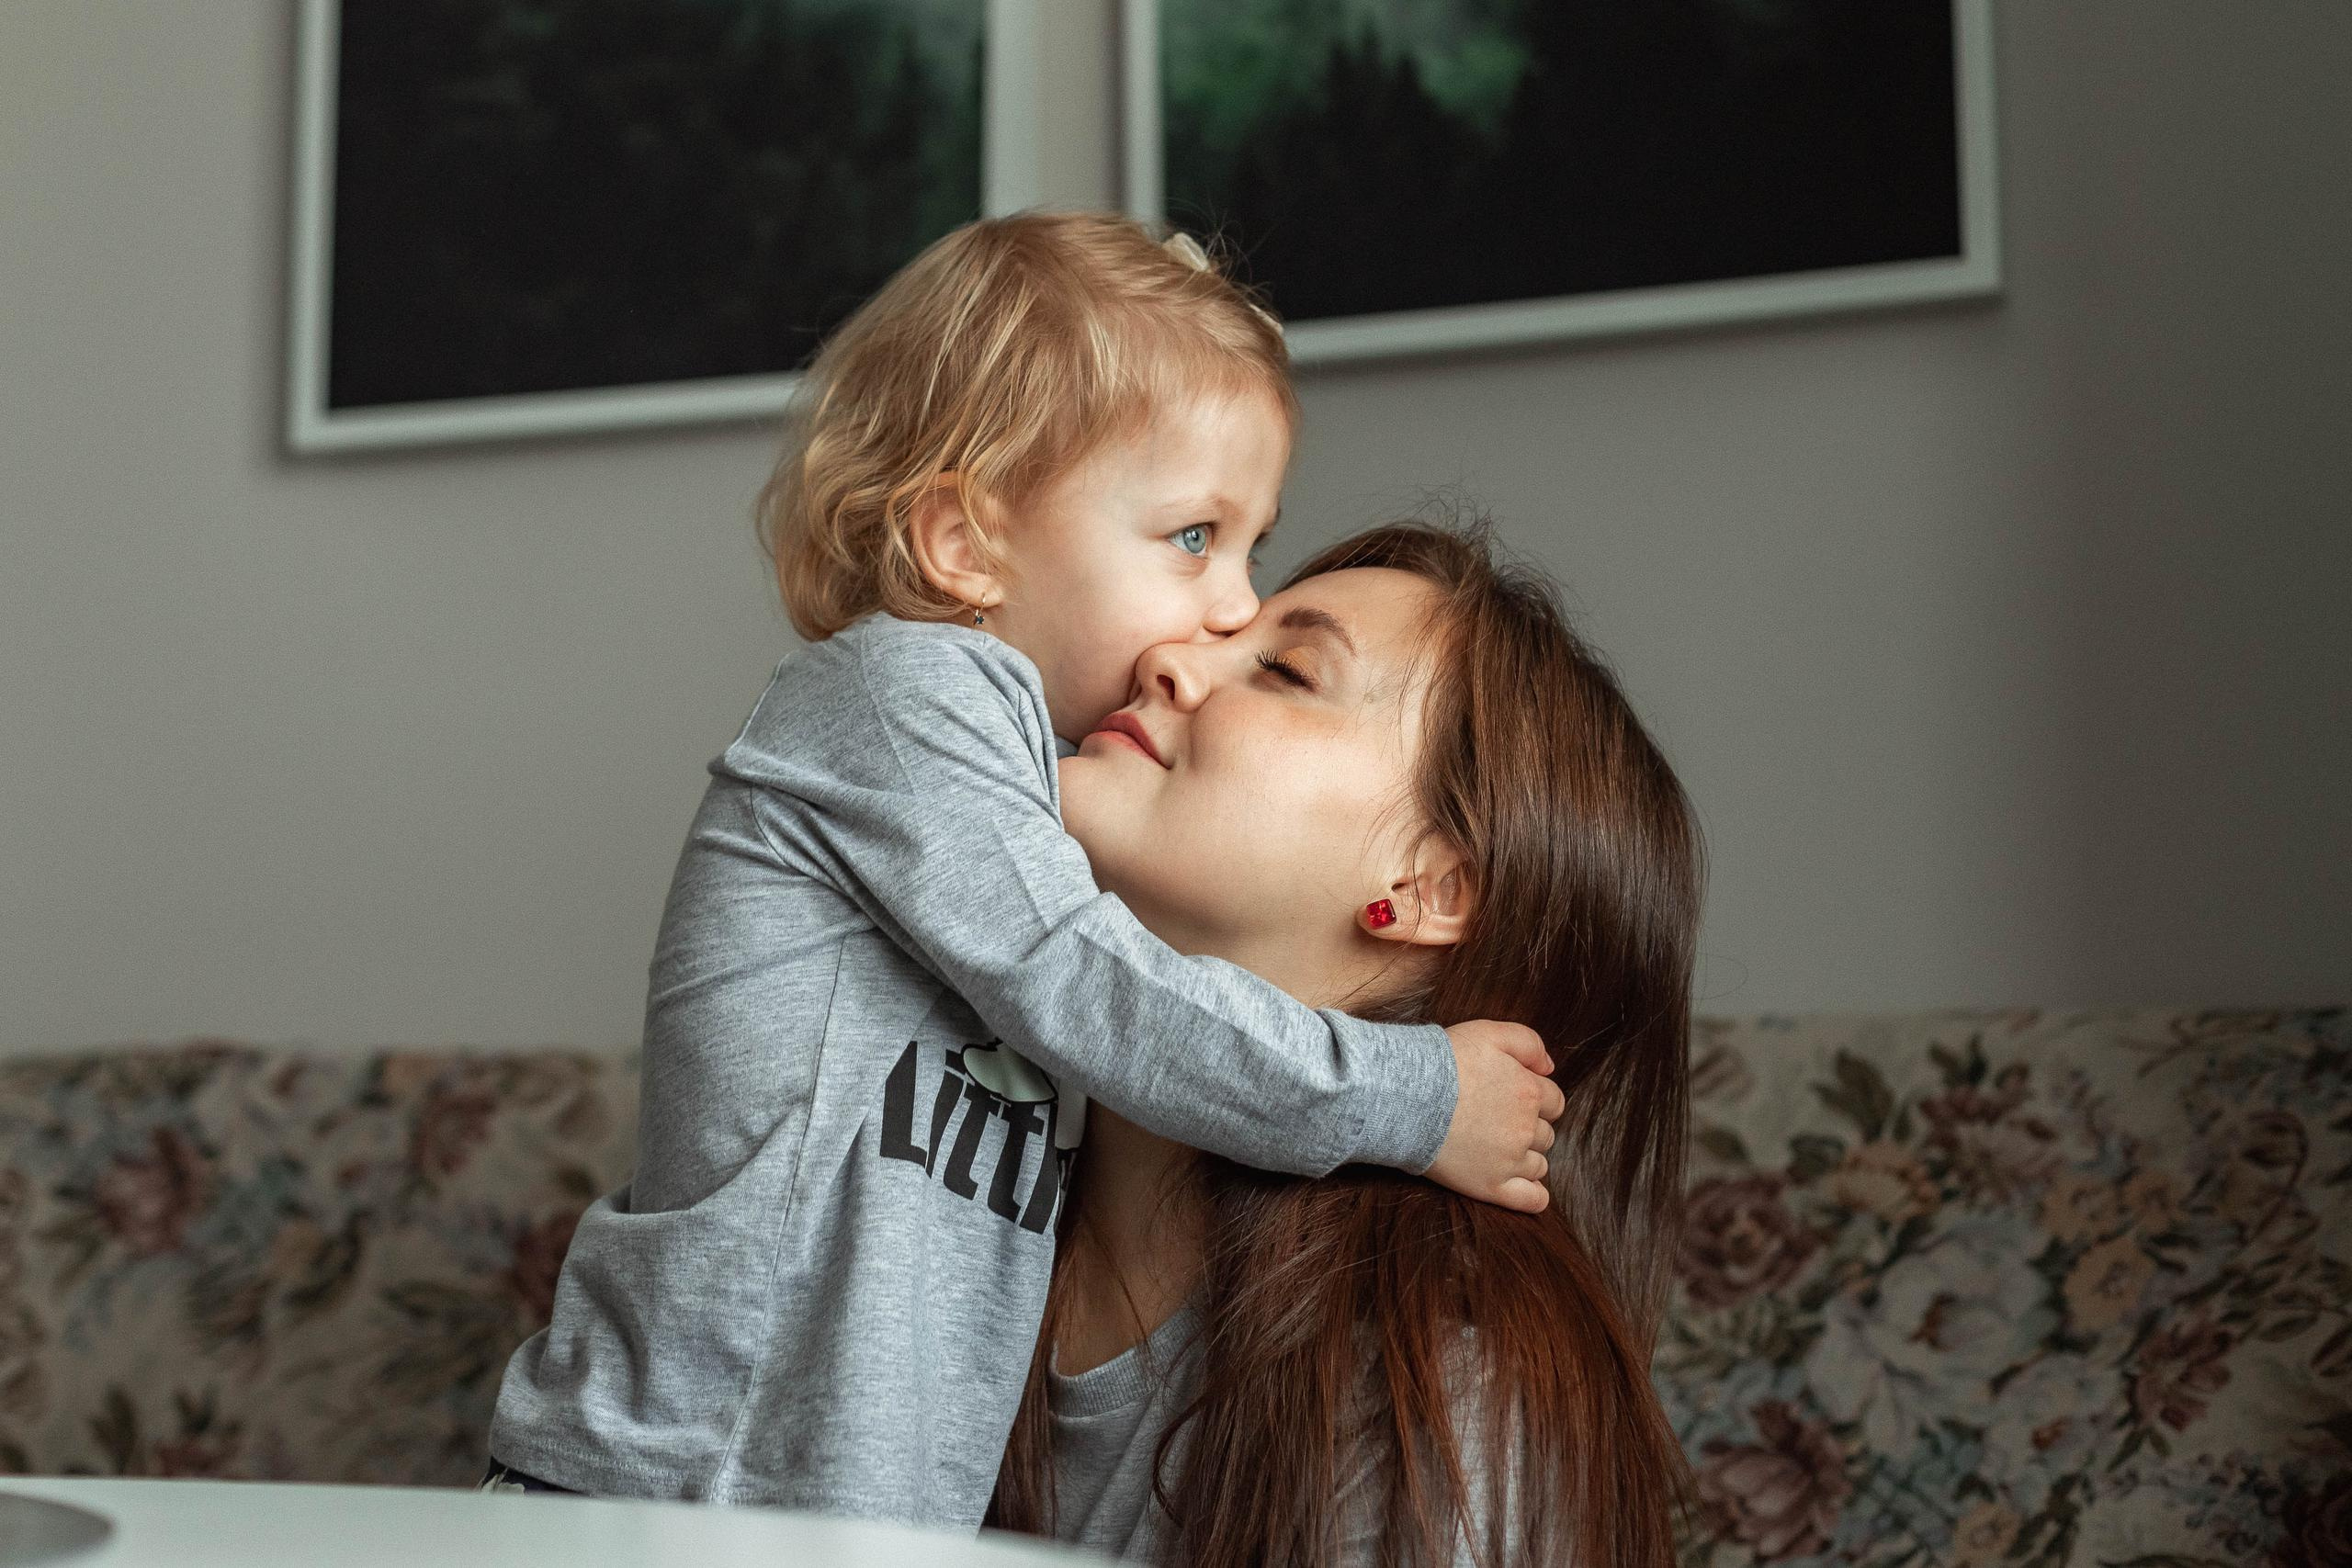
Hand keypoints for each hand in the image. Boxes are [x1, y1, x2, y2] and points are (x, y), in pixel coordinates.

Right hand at [1429, 1020, 1563, 1213]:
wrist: (1404, 1094)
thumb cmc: (1444, 1061)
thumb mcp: (1489, 1032)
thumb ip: (1528, 1043)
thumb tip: (1549, 1068)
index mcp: (1530, 1092)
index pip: (1553, 1101)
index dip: (1534, 1098)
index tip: (1509, 1098)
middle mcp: (1527, 1129)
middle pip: (1546, 1133)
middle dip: (1528, 1127)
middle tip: (1495, 1120)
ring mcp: (1511, 1161)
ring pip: (1539, 1164)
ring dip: (1526, 1156)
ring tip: (1495, 1146)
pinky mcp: (1491, 1186)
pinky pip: (1532, 1200)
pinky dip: (1535, 1195)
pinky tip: (1521, 1184)